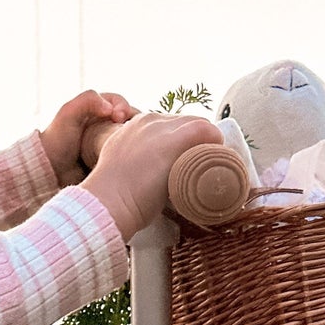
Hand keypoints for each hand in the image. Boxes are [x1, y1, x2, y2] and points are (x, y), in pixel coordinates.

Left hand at [39, 90, 138, 186]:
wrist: (51, 170)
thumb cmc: (57, 139)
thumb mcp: (67, 113)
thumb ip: (87, 100)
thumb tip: (111, 109)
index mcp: (98, 108)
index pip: (120, 103)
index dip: (123, 107)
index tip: (118, 117)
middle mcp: (108, 123)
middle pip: (132, 119)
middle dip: (135, 123)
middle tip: (129, 131)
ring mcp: (112, 141)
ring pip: (134, 136)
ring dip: (137, 138)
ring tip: (133, 145)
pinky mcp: (115, 158)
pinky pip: (130, 154)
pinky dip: (134, 154)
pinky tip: (131, 158)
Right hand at [83, 111, 225, 240]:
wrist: (107, 203)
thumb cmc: (113, 198)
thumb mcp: (122, 171)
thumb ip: (135, 167)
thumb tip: (150, 179)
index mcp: (134, 127)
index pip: (171, 126)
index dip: (183, 143)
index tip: (185, 161)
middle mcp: (148, 121)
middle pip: (187, 123)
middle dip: (197, 142)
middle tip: (200, 167)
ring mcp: (162, 128)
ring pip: (199, 125)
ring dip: (206, 144)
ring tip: (206, 168)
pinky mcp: (175, 139)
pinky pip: (206, 131)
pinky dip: (215, 143)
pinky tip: (217, 159)